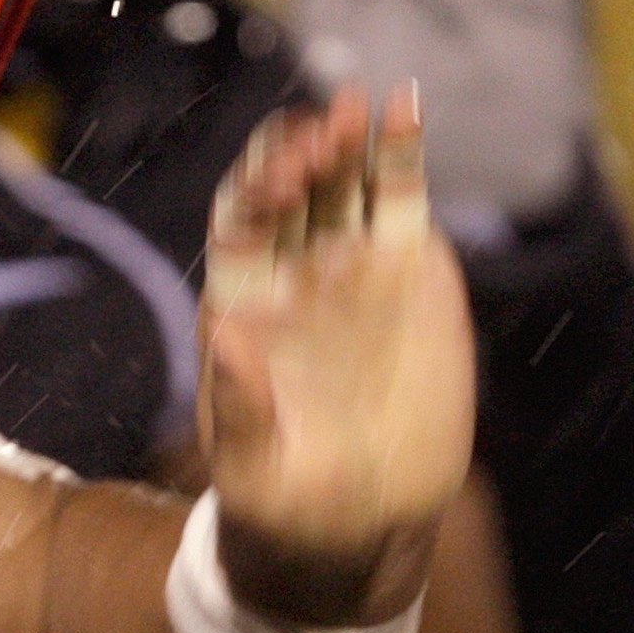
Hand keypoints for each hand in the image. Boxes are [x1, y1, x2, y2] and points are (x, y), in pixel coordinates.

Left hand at [199, 86, 475, 618]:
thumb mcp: (253, 468)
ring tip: (359, 108)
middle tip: (324, 133)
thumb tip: (222, 338)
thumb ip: (240, 406)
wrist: (360, 525)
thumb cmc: (285, 502)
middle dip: (300, 151)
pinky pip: (400, 197)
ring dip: (347, 138)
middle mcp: (292, 269)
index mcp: (242, 301)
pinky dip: (401, 151)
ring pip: (343, 178)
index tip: (278, 171)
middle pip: (289, 185)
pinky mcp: (411, 272)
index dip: (255, 187)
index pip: (240, 220)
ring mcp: (352, 264)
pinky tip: (405, 109)